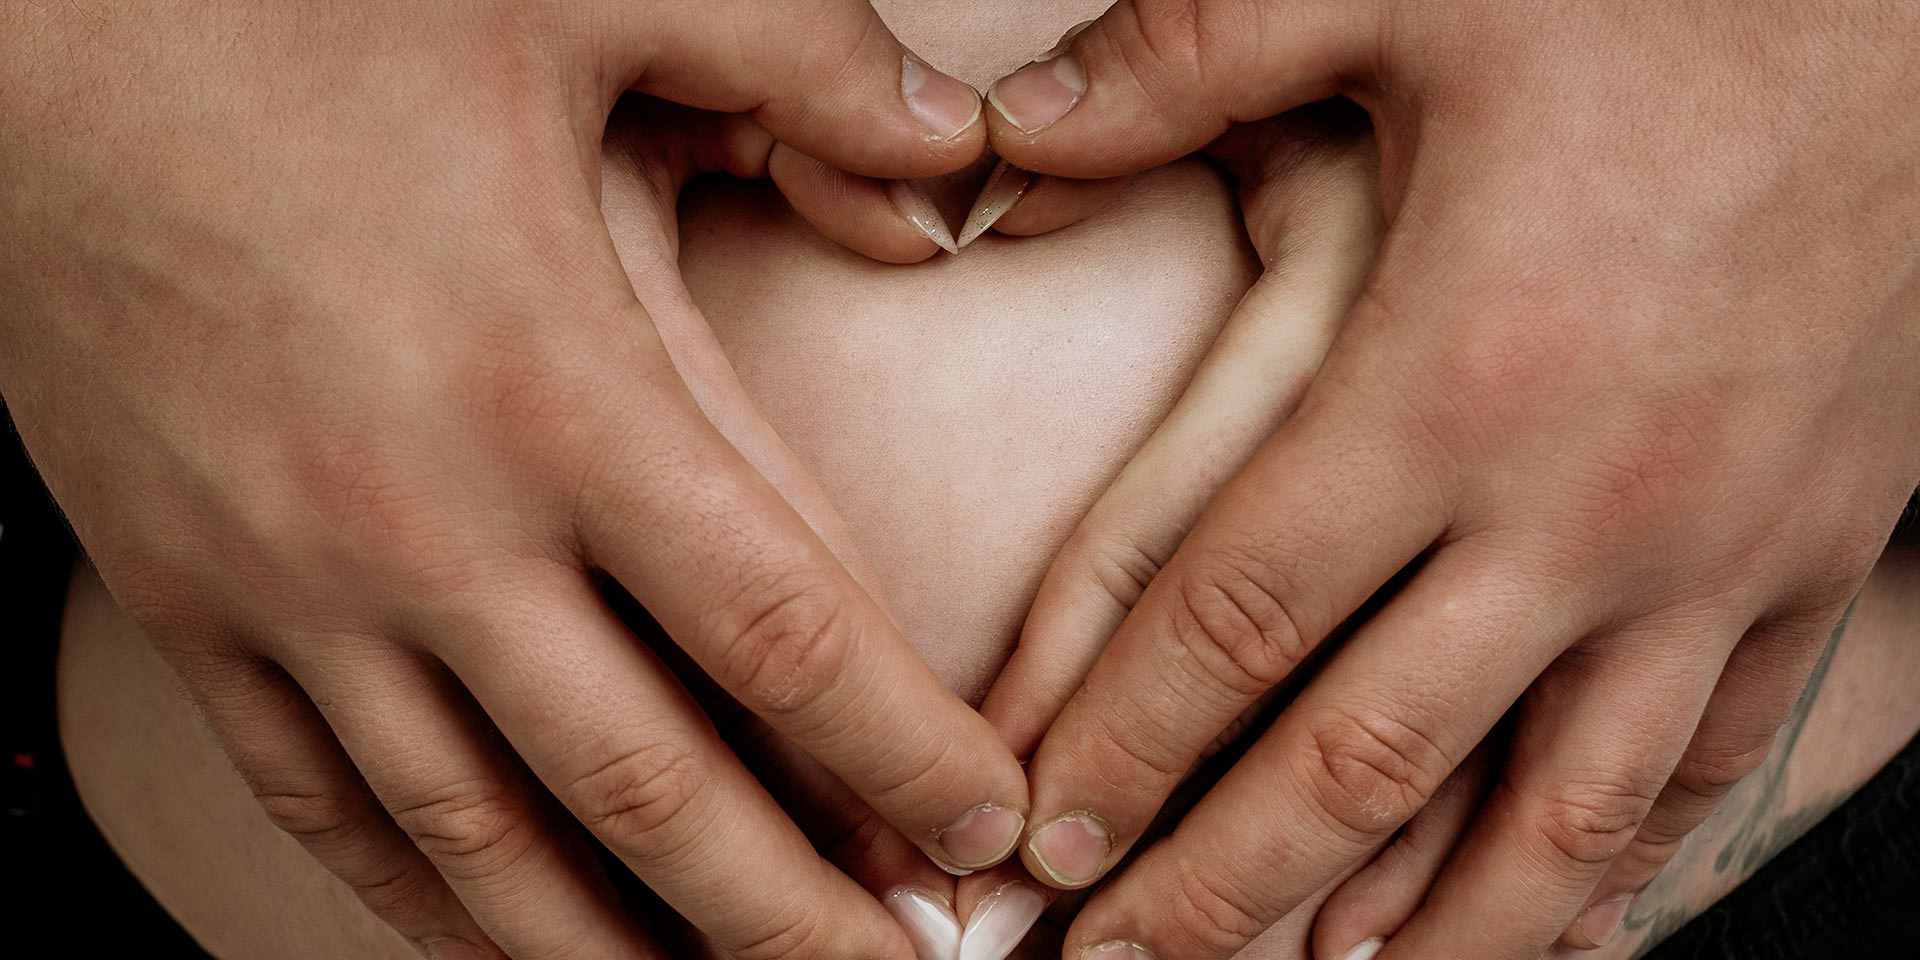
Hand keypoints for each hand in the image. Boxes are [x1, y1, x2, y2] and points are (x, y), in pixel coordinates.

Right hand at [0, 3, 1027, 957]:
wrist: (26, 36)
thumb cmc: (313, 11)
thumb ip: (803, 63)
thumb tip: (958, 150)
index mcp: (556, 388)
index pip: (780, 632)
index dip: (904, 755)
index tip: (986, 832)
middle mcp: (427, 528)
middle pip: (648, 788)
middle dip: (792, 914)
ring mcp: (290, 591)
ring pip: (481, 840)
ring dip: (620, 953)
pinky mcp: (186, 605)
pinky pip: (320, 802)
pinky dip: (431, 902)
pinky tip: (514, 949)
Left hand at [973, 1, 1919, 957]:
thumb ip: (1185, 60)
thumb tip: (996, 132)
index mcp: (1452, 382)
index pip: (1233, 615)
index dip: (1117, 743)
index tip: (1036, 833)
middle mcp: (1583, 509)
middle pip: (1362, 756)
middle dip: (1219, 885)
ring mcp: (1719, 556)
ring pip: (1553, 817)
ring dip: (1422, 931)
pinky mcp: (1820, 557)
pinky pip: (1711, 759)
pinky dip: (1620, 862)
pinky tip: (1546, 917)